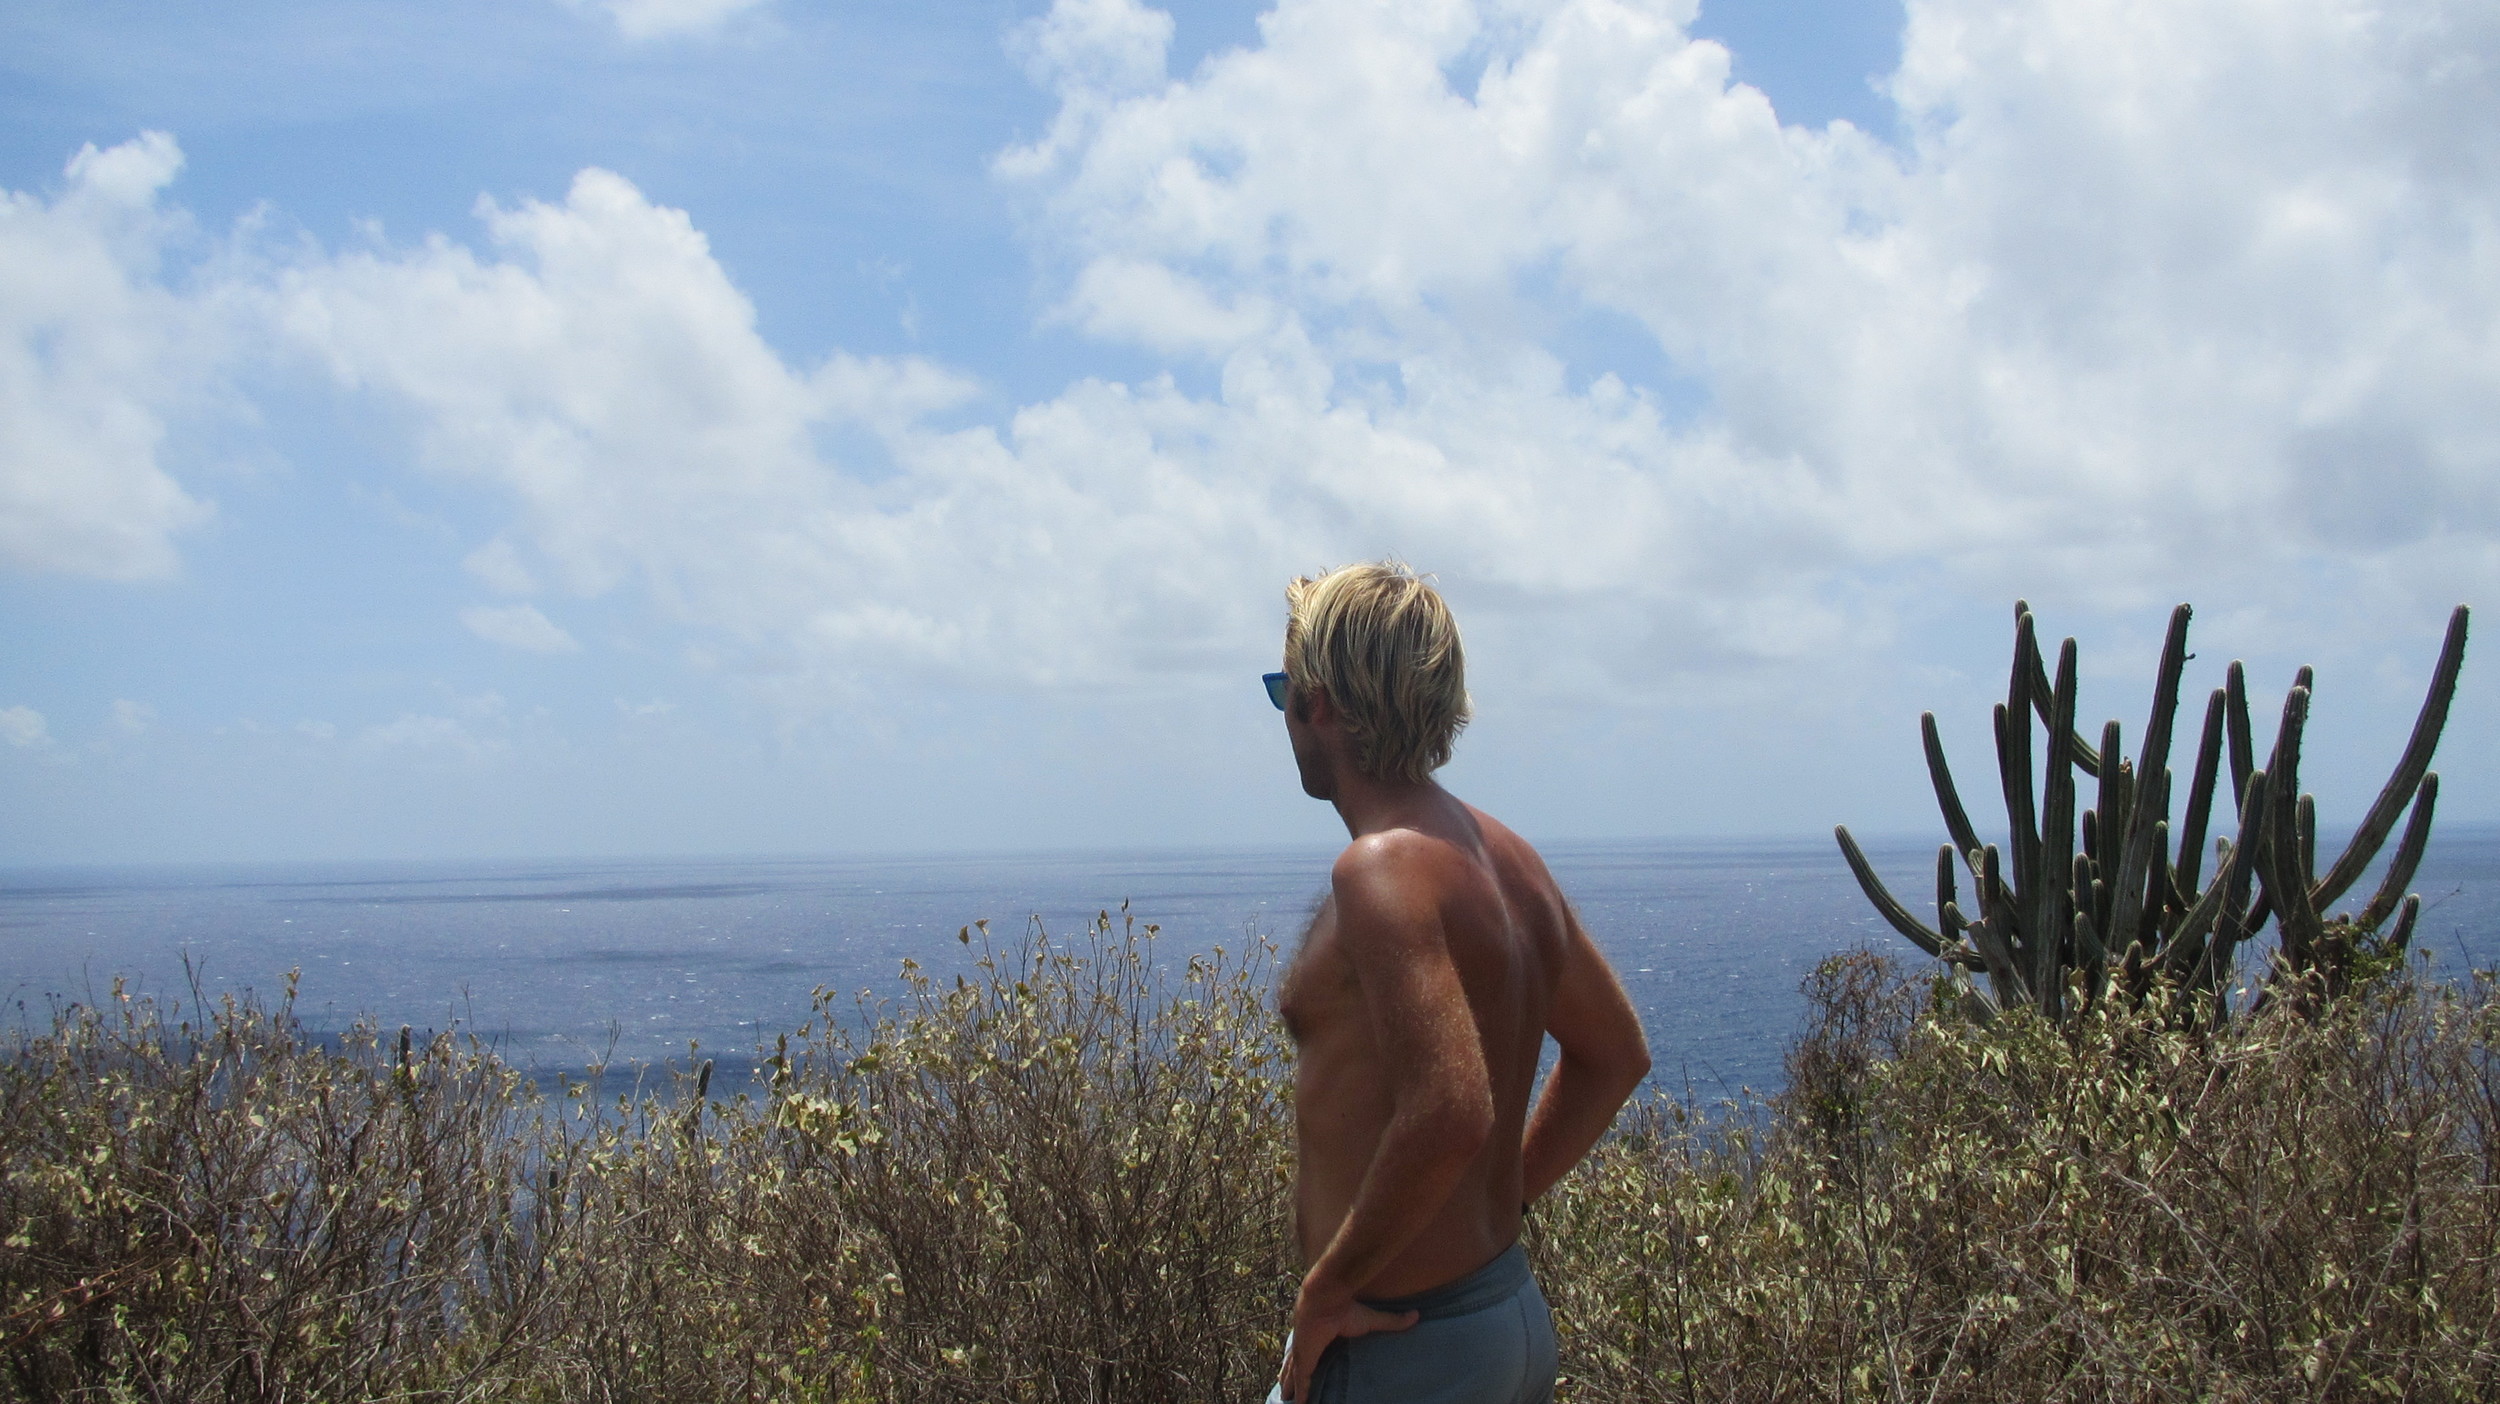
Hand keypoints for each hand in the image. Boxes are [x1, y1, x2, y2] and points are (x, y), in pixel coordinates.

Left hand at [1276, 1280, 1418, 1401]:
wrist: (1327, 1298)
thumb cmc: (1346, 1306)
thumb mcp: (1371, 1319)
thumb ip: (1391, 1321)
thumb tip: (1416, 1315)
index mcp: (1319, 1333)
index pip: (1312, 1349)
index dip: (1306, 1358)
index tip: (1303, 1366)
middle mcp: (1307, 1343)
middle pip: (1296, 1363)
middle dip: (1290, 1375)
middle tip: (1287, 1388)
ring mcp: (1303, 1352)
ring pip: (1293, 1374)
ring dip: (1290, 1385)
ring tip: (1286, 1397)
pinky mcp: (1303, 1359)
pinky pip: (1301, 1382)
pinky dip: (1299, 1394)